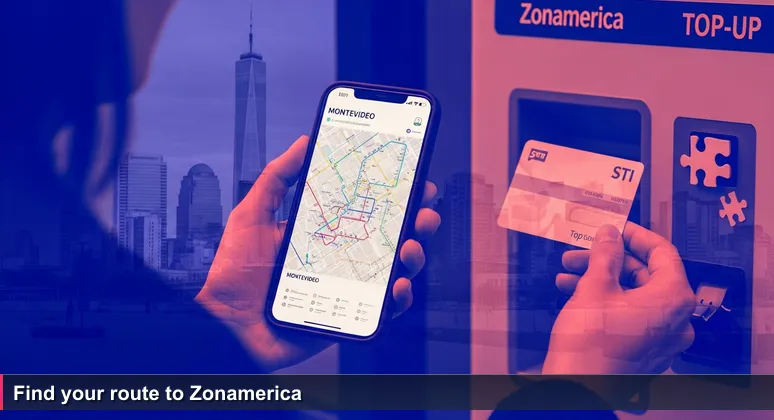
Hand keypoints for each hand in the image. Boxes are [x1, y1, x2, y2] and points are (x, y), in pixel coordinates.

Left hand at [195, 135, 440, 371]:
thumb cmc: (234, 272)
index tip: (412, 179)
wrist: (225, 325)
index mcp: (322, 230)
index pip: (366, 207)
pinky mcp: (348, 313)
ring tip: (409, 247)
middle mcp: (340, 255)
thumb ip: (276, 179)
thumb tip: (302, 143)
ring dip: (412, 255)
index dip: (393, 194)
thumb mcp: (252, 215)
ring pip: (394, 268)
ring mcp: (347, 284)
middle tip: (422, 212)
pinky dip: (399, 297)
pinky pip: (384, 307)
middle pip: (390, 235)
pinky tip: (397, 286)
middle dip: (416, 221)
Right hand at [543, 223, 694, 373]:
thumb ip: (606, 254)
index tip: (616, 228)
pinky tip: (575, 293)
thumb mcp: (595, 285)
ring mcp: (662, 338)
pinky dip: (606, 301)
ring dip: (601, 280)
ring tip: (568, 274)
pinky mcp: (646, 350)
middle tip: (581, 253)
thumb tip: (610, 235)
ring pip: (633, 295)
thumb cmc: (590, 344)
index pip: (663, 253)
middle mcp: (676, 319)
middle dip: (608, 261)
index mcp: (673, 298)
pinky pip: (631, 314)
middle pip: (645, 275)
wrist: (577, 387)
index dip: (635, 236)